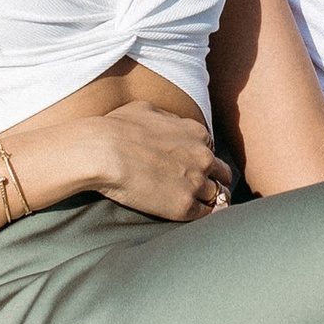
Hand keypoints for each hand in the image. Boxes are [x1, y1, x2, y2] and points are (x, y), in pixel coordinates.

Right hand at [60, 104, 234, 225]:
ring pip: (218, 195)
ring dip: (208, 199)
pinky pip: (205, 214)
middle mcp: (203, 157)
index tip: (189, 167)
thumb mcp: (147, 109)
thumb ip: (169, 119)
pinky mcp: (184, 207)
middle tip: (197, 188)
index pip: (211, 150)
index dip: (200, 159)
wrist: (101, 152)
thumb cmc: (116, 128)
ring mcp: (196, 183)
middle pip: (223, 174)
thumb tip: (174, 125)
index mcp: (197, 133)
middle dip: (213, 180)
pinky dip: (199, 214)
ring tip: (193, 204)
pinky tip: (187, 214)